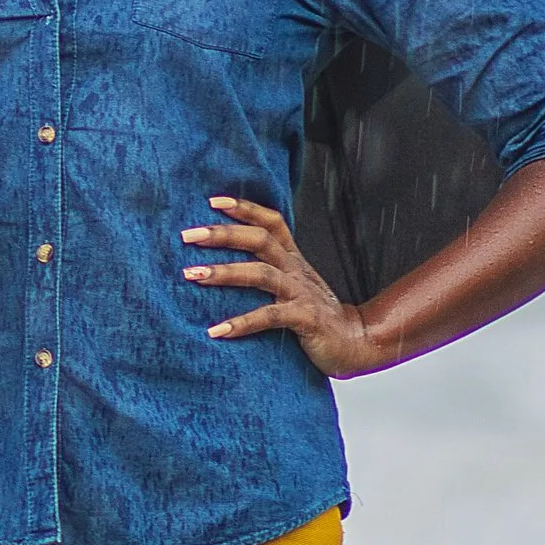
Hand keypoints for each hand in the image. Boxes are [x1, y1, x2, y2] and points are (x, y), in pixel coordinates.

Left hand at [181, 196, 383, 377]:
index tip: (212, 201)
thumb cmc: (314, 315)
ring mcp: (301, 293)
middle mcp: (295, 270)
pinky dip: (241, 323)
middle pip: (260, 240)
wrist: (355, 343)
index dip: (245, 208)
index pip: (270, 222)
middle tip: (188, 235)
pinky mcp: (305, 319)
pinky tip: (216, 330)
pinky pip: (270, 316)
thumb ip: (267, 271)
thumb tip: (221, 265)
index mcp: (292, 258)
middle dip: (223, 234)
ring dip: (224, 272)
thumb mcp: (292, 285)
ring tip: (192, 275)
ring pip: (261, 273)